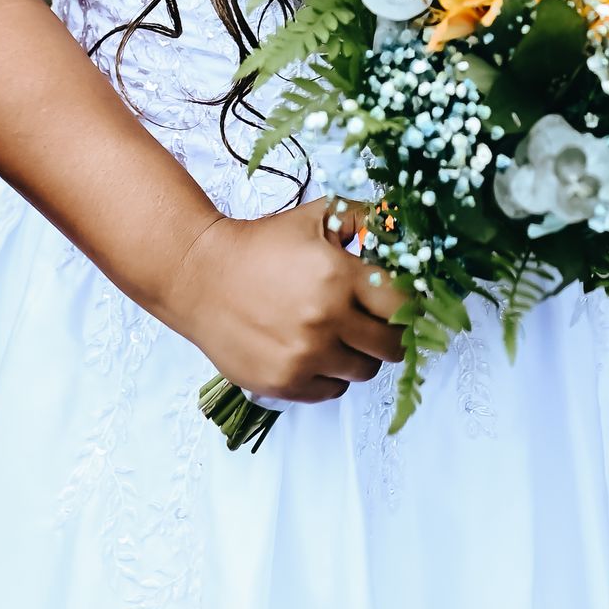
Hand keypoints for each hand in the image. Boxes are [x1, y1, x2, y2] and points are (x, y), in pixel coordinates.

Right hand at [155, 199, 407, 404]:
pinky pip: (332, 390)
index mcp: (338, 277)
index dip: (408, 307)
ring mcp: (304, 356)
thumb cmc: (261, 245)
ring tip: (338, 334)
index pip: (403, 307)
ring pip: (364, 372)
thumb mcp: (314, 218)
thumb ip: (362, 217)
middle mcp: (325, 321)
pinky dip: (331, 375)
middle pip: (391, 347)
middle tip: (376, 324)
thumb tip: (400, 226)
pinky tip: (315, 352)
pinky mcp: (284, 382)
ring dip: (359, 355)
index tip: (402, 305)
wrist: (199, 276)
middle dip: (390, 335)